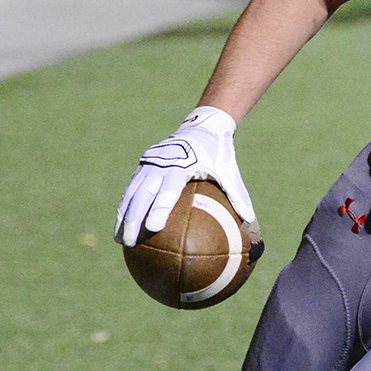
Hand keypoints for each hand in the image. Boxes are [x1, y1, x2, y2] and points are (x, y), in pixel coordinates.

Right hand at [116, 106, 256, 245]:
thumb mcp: (229, 172)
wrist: (202, 127)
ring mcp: (150, 164)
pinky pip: (131, 189)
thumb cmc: (217, 153)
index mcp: (182, 165)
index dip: (159, 209)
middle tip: (130, 242)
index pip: (168, 191)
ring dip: (124, 216)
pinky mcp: (144, 166)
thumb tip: (250, 220)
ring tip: (120, 240)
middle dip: (134, 219)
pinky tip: (121, 226)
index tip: (153, 228)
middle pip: (143, 194)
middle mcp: (162, 164)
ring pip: (132, 193)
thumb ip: (238, 195)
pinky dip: (125, 207)